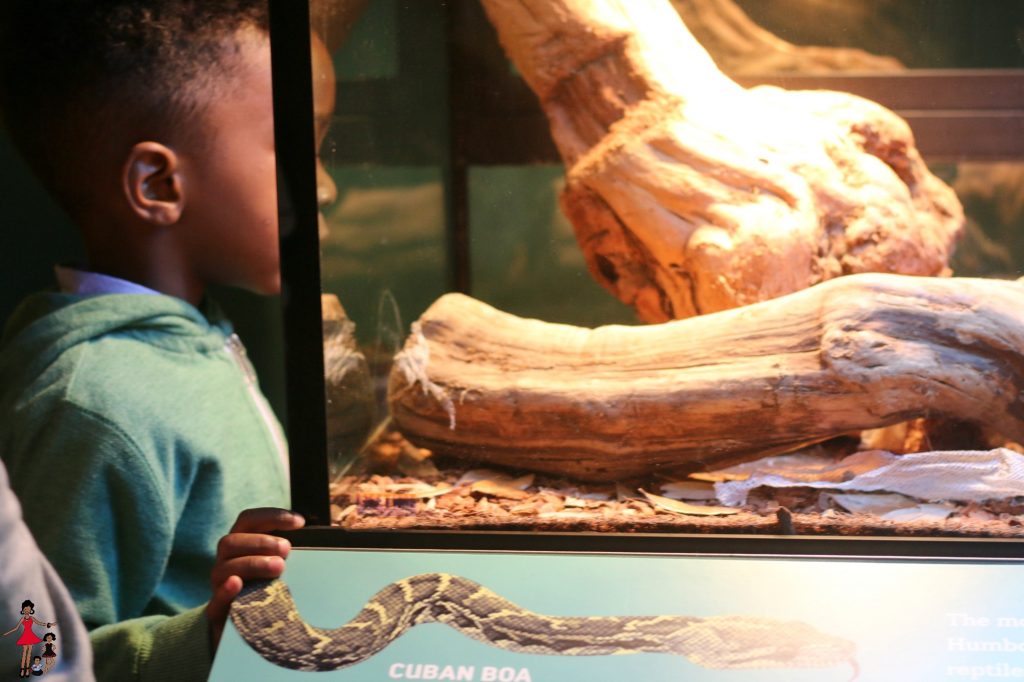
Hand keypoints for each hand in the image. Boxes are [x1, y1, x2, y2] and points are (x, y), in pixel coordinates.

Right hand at [206, 507, 304, 648]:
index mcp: (241, 545)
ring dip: (253, 563)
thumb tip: (321, 540)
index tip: (299, 522)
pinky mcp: (217, 611)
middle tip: (287, 548)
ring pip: (225, 568)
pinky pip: (216, 599)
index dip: (272, 516)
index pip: (249, 520)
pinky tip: (238, 583)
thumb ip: (289, 553)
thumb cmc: (269, 589)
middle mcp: (226, 562)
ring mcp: (219, 585)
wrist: (248, 629)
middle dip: (261, 541)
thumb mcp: (280, 568)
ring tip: (278, 567)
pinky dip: (226, 589)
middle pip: (230, 541)